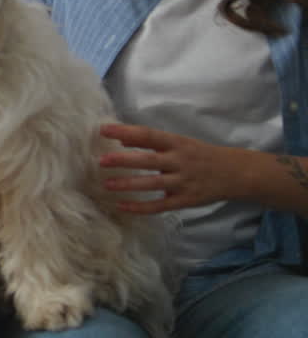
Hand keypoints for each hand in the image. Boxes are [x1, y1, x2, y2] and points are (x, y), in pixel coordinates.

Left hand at [100, 123, 242, 213]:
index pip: (148, 135)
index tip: (104, 130)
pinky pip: (160, 206)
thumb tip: (120, 139)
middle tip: (102, 160)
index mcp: (177, 143)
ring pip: (153, 184)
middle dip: (124, 160)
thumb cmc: (200, 154)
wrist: (237, 173)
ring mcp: (184, 182)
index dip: (126, 132)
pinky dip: (140, 208)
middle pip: (149, 160)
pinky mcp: (186, 200)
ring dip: (128, 185)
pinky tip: (122, 206)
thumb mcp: (180, 142)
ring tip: (107, 184)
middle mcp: (180, 161)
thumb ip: (152, 142)